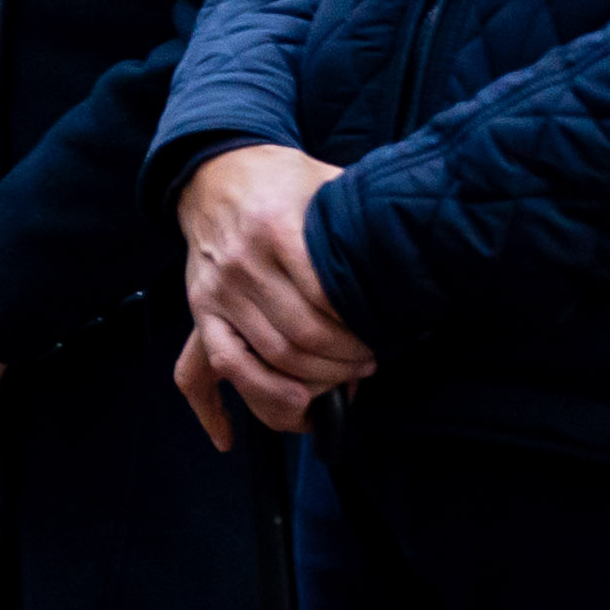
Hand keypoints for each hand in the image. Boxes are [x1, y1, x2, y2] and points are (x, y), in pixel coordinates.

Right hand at [173, 144, 376, 438]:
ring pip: (263, 363)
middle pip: (299, 341)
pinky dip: (215, 410)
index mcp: (277, 230)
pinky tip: (231, 436)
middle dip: (340, 366)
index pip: (325, 304)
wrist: (214, 172)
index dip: (357, 334)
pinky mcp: (200, 312)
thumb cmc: (281, 181)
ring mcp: (216, 293)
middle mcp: (242, 265)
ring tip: (333, 390)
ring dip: (304, 389)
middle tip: (366, 367)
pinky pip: (202, 371)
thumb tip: (408, 267)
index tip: (379, 341)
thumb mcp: (327, 184)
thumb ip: (360, 224)